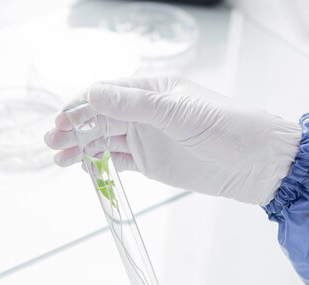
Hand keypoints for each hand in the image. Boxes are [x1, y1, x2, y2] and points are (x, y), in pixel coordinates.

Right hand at [44, 75, 301, 205]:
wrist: (255, 163)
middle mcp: (145, 112)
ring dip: (82, 149)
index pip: (105, 94)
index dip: (81, 106)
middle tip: (52, 144)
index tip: (62, 121)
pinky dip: (100, 165)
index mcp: (151, 90)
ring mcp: (146, 139)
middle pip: (99, 119)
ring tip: (60, 160)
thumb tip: (92, 95)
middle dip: (75, 130)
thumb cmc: (225, 128)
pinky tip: (84, 169)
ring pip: (104, 141)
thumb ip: (133, 105)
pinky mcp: (151, 163)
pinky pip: (118, 162)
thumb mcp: (177, 113)